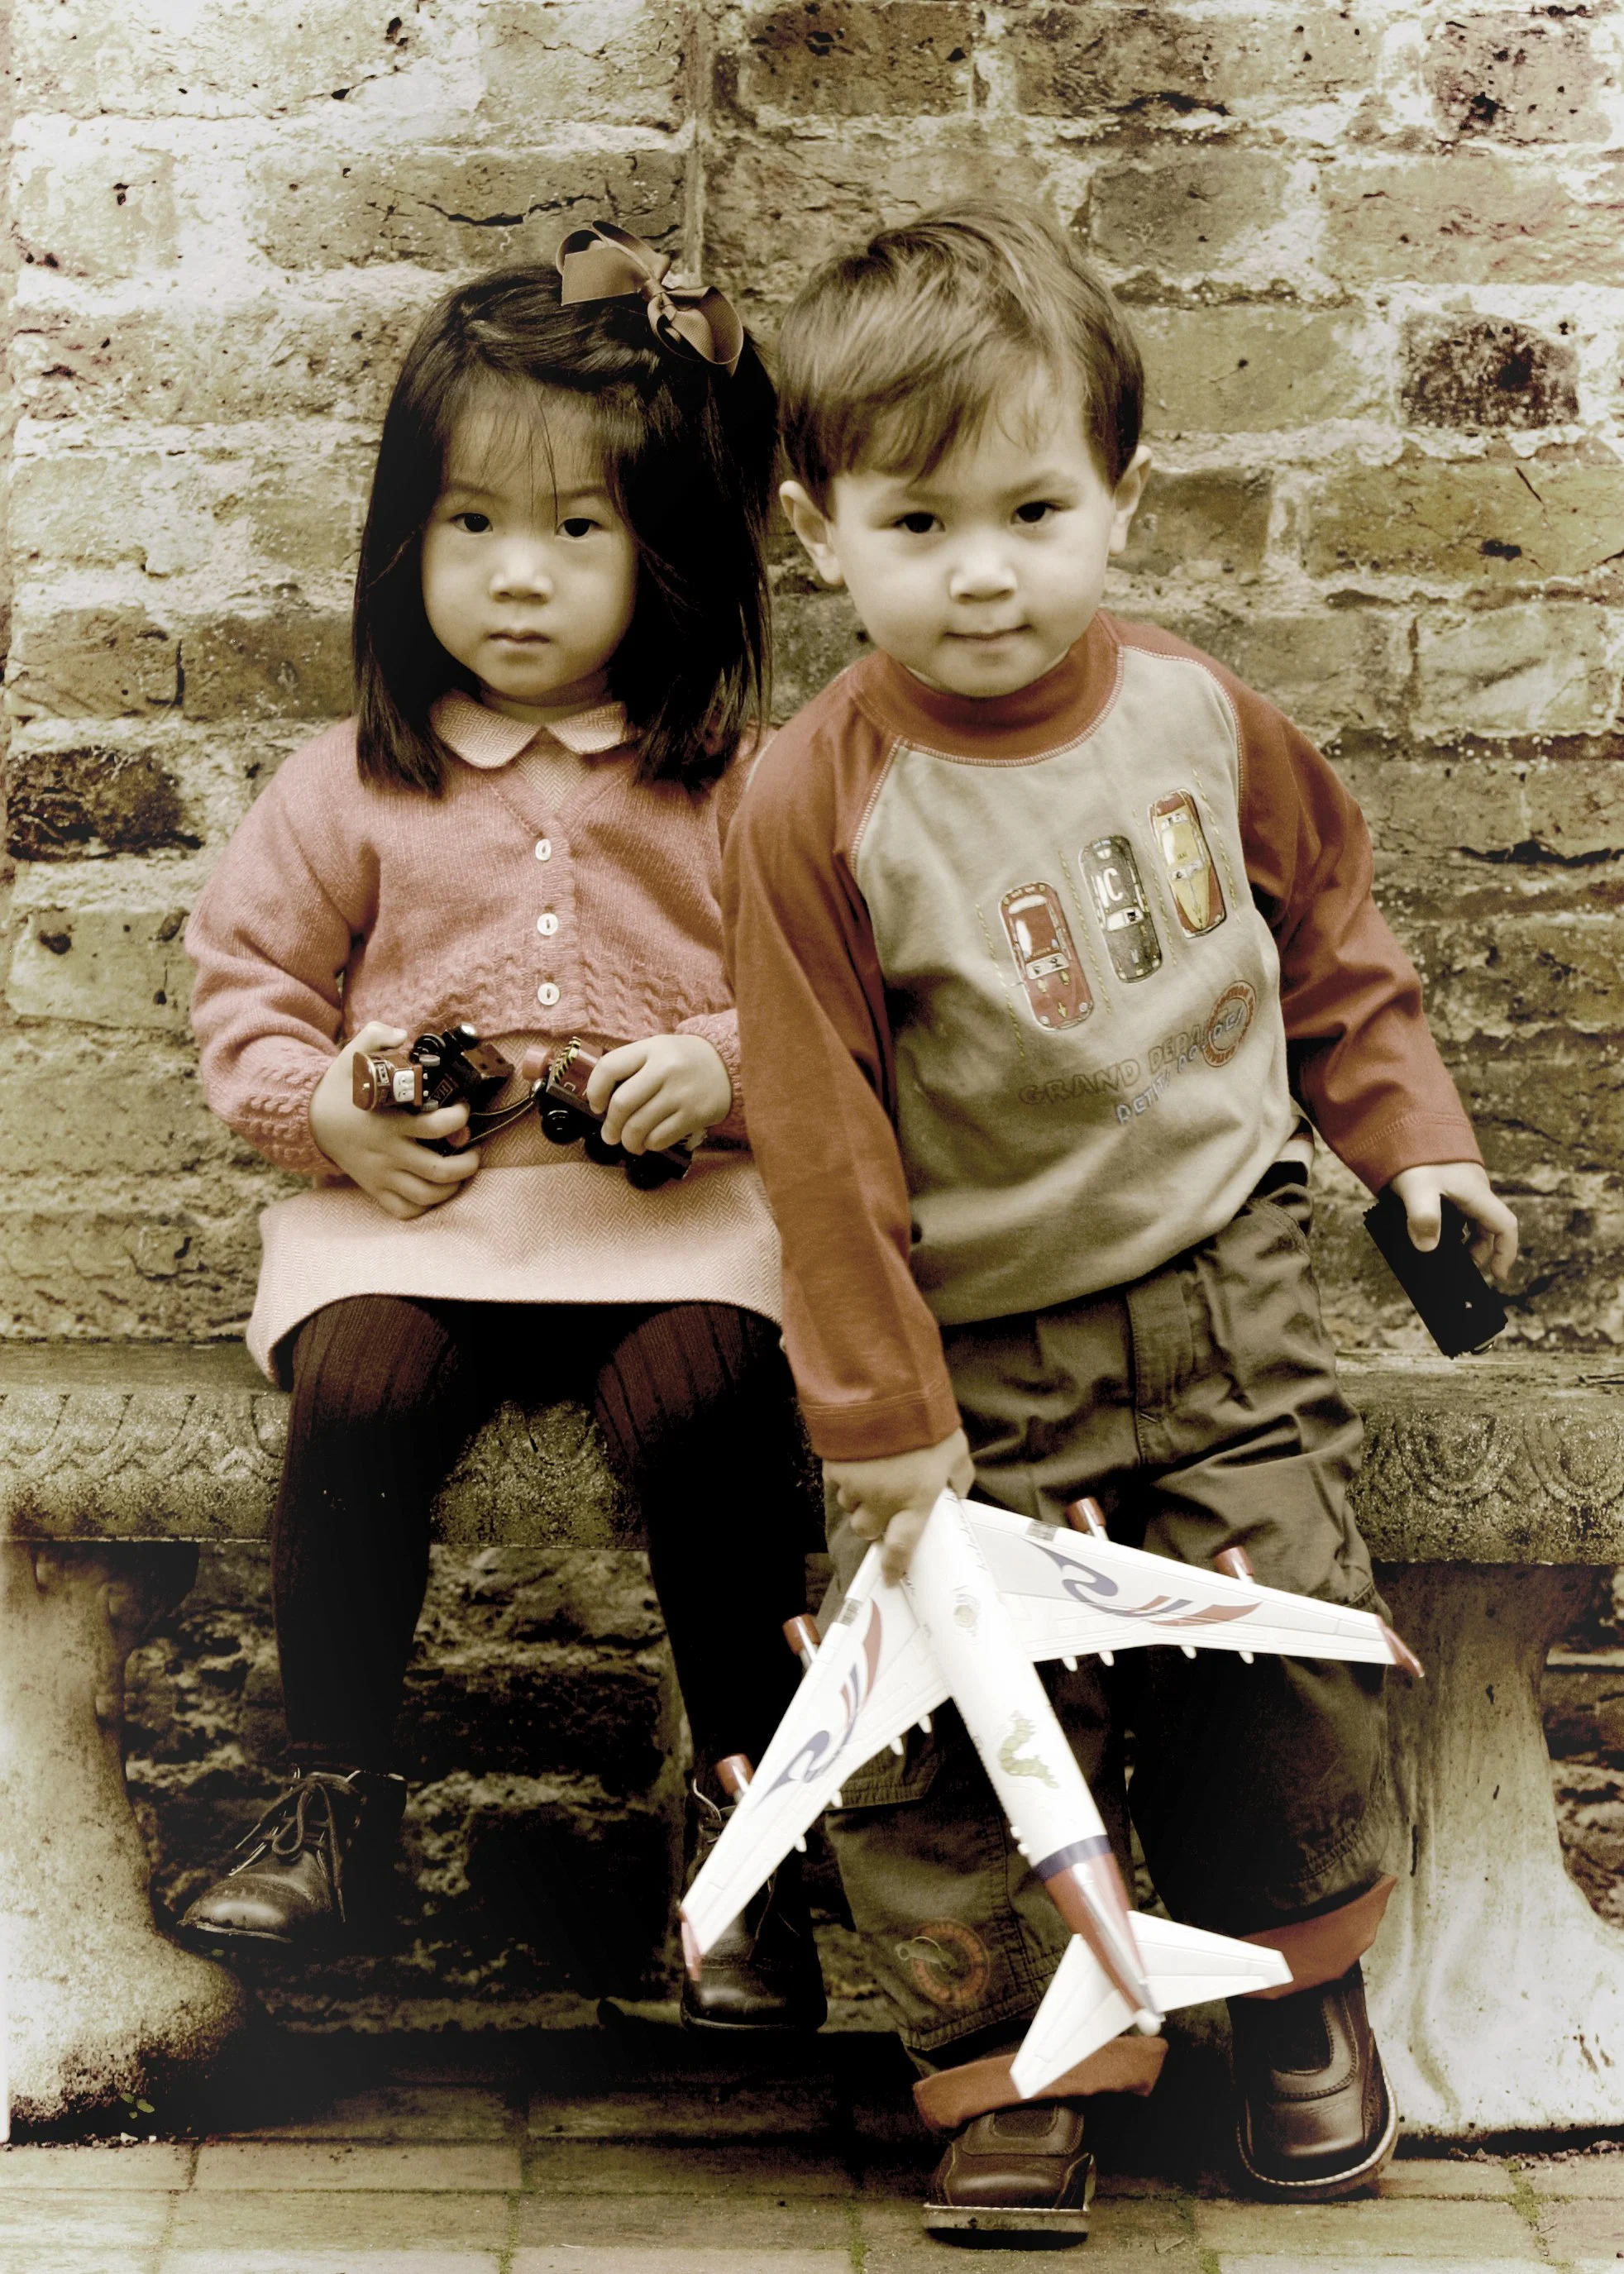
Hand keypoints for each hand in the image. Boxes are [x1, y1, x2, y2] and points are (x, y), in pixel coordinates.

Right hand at [308, 1022, 481, 1220]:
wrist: (309, 1121)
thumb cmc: (339, 1089)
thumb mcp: (352, 1056)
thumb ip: (377, 1036)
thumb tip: (402, 1033)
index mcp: (388, 1121)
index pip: (437, 1127)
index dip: (460, 1117)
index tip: (463, 1108)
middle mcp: (387, 1152)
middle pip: (439, 1170)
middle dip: (468, 1163)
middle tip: (473, 1150)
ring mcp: (380, 1174)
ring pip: (426, 1195)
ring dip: (452, 1187)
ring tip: (460, 1171)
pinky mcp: (373, 1188)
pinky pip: (403, 1210)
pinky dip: (424, 1206)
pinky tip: (434, 1190)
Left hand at [586, 1033, 731, 1153]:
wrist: (729, 1064)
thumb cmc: (683, 1061)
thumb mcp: (657, 1051)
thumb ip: (631, 1068)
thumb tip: (601, 1101)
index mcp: (651, 1049)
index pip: (609, 1068)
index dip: (594, 1091)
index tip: (596, 1106)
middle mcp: (665, 1068)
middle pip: (622, 1104)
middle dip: (610, 1126)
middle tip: (610, 1135)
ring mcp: (681, 1093)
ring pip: (639, 1126)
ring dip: (628, 1141)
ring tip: (629, 1143)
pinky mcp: (695, 1114)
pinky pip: (660, 1138)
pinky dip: (649, 1144)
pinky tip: (650, 1141)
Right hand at [824, 1428, 974, 1584]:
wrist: (887, 1393)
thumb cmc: (927, 1423)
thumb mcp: (956, 1450)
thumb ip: (959, 1477)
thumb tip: (958, 1492)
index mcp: (914, 1501)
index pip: (902, 1545)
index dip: (894, 1565)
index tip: (891, 1577)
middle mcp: (882, 1500)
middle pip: (867, 1530)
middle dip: (873, 1524)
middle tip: (882, 1508)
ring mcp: (856, 1485)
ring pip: (849, 1506)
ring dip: (858, 1500)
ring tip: (870, 1478)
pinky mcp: (836, 1467)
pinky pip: (836, 1483)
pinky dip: (844, 1479)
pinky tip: (857, 1462)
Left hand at [1388, 1161, 1517, 1282]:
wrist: (1403, 1119)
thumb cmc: (1415, 1152)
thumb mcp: (1418, 1188)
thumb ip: (1423, 1218)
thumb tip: (1427, 1248)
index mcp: (1477, 1193)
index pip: (1505, 1227)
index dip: (1506, 1253)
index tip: (1497, 1276)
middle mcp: (1473, 1190)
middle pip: (1487, 1228)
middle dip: (1478, 1252)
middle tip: (1458, 1268)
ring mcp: (1459, 1185)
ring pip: (1470, 1219)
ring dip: (1461, 1240)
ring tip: (1440, 1254)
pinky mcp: (1443, 1182)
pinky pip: (1454, 1210)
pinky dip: (1447, 1226)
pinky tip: (1425, 1232)